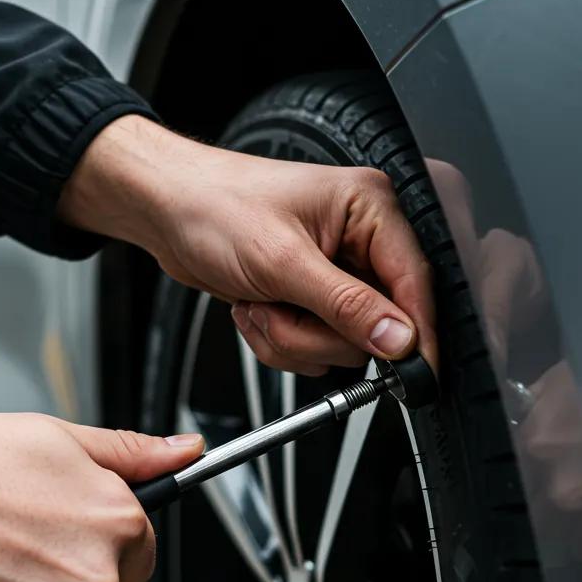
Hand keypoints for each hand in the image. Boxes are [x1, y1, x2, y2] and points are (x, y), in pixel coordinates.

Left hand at [60, 115, 435, 375]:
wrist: (166, 212)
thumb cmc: (214, 207)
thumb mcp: (281, 261)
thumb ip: (345, 304)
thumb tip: (398, 338)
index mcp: (369, 208)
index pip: (415, 281)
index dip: (415, 333)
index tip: (416, 373)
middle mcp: (358, 239)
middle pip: (376, 325)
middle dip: (318, 331)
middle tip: (280, 309)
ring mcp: (333, 272)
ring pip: (340, 343)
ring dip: (292, 337)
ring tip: (260, 302)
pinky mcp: (309, 296)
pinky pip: (312, 345)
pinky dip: (279, 339)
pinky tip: (256, 307)